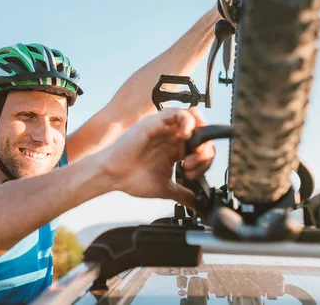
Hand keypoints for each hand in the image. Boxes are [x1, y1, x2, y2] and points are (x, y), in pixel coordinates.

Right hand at [99, 108, 214, 209]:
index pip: (202, 148)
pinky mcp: (157, 121)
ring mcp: (166, 128)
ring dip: (200, 134)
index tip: (192, 176)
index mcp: (176, 150)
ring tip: (191, 151)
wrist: (114, 175)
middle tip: (191, 165)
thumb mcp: (166, 188)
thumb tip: (197, 206)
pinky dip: (189, 122)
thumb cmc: (133, 178)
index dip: (204, 161)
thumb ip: (183, 194)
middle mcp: (173, 137)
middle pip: (202, 133)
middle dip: (204, 150)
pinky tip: (186, 137)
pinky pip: (180, 113)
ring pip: (195, 119)